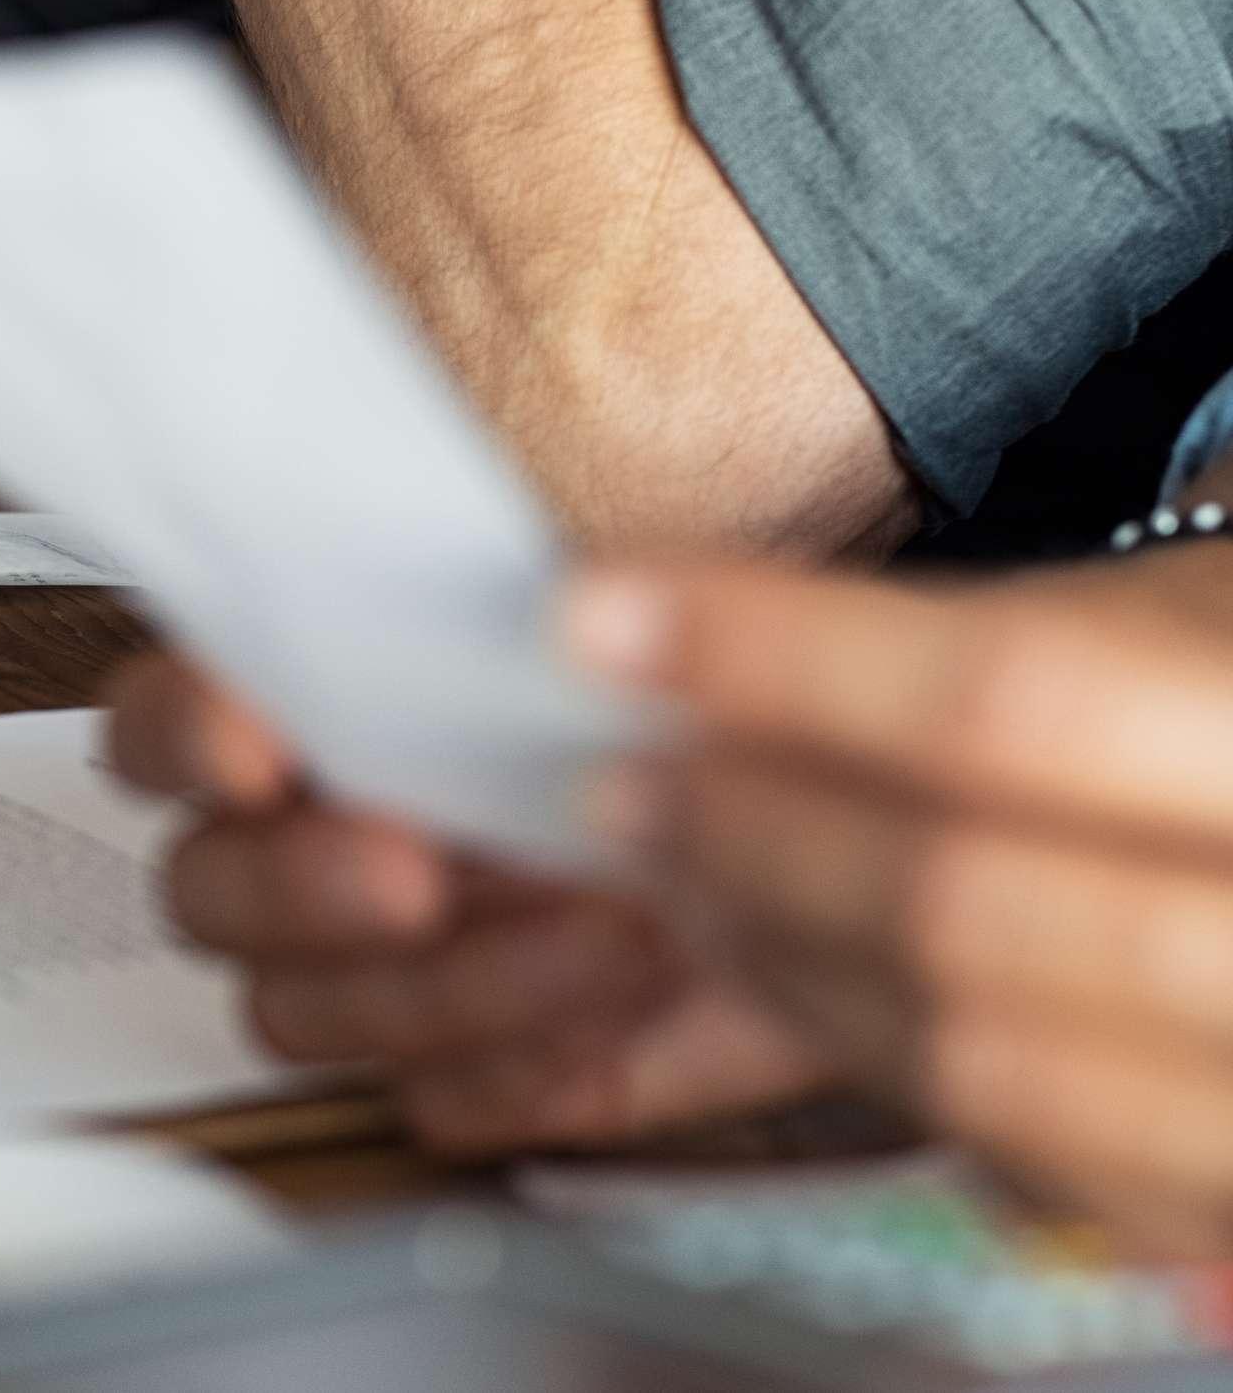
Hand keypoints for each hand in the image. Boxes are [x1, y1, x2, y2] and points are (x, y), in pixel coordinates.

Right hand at [105, 652, 828, 1153]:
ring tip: (600, 928)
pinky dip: (520, 1068)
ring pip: (301, 1014)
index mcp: (307, 707)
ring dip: (443, 983)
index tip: (259, 752)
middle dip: (301, 887)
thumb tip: (538, 620)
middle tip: (415, 873)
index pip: (163, 724)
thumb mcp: (648, 617)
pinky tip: (616, 1014)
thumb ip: (556, 608)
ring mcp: (372, 972)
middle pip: (203, 893)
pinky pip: (432, 1104)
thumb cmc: (711, 711)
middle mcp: (307, 846)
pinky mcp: (466, 1071)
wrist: (842, 832)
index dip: (187, 739)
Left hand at [571, 546, 1232, 1253]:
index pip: (1007, 698)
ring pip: (979, 1059)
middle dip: (754, 836)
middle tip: (622, 783)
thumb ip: (997, 652)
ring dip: (786, 964)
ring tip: (687, 883)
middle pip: (965, 899)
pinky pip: (1033, 1161)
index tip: (607, 619)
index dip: (779, 657)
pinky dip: (885, 1066)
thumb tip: (704, 644)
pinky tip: (801, 982)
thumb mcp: (1199, 618)